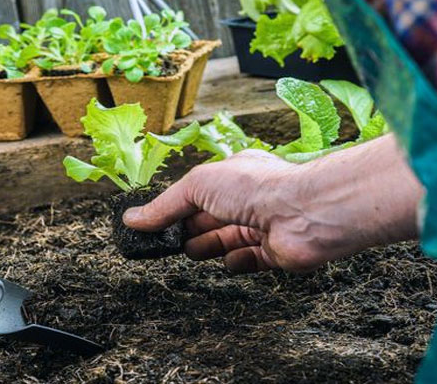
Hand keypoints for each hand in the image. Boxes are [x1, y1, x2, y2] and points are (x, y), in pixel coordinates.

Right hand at [123, 135, 422, 273]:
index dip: (174, 209)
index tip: (151, 225)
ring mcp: (260, 226)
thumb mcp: (198, 185)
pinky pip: (247, 260)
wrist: (304, 213)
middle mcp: (247, 199)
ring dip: (208, 247)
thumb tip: (131, 219)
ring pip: (224, 241)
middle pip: (208, 220)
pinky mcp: (273, 252)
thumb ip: (165, 205)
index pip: (195, 194)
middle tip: (164, 244)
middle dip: (187, 230)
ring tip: (193, 250)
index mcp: (231, 175)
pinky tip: (230, 260)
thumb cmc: (254, 188)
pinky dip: (236, 262)